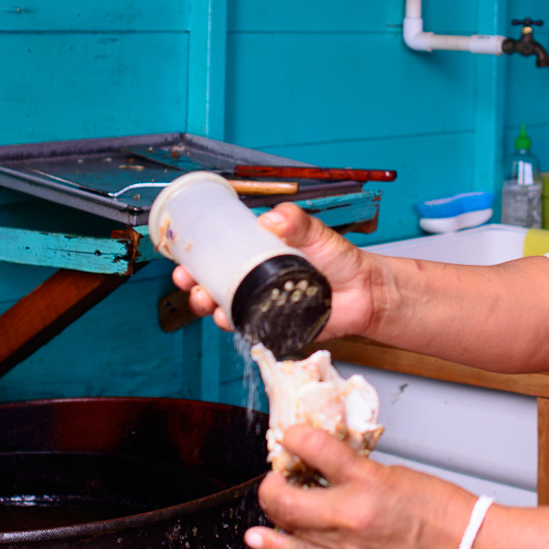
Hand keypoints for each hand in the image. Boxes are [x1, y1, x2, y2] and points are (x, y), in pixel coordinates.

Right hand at [166, 201, 381, 336]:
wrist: (366, 292)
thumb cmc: (341, 261)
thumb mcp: (318, 234)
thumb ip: (298, 223)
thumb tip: (273, 218)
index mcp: (260, 256)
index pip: (219, 257)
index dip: (196, 260)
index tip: (182, 260)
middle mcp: (257, 282)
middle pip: (214, 286)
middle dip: (194, 286)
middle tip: (190, 283)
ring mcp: (264, 306)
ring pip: (226, 309)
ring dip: (209, 307)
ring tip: (207, 302)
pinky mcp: (276, 328)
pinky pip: (250, 330)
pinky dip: (236, 328)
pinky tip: (230, 322)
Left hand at [248, 428, 473, 548]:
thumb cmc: (442, 510)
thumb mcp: (396, 473)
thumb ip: (357, 469)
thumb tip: (328, 461)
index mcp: (368, 483)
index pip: (316, 450)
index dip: (295, 437)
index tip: (291, 434)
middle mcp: (350, 516)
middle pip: (285, 497)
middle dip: (272, 480)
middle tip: (277, 470)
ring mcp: (345, 546)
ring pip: (288, 525)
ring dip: (275, 506)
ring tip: (278, 495)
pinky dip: (275, 545)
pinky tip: (257, 537)